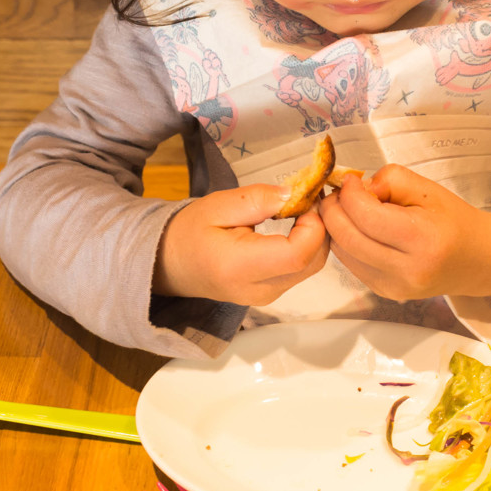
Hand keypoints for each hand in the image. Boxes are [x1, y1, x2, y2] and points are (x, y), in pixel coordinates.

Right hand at [153, 184, 329, 304]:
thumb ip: (255, 199)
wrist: (169, 264)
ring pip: (310, 267)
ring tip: (303, 209)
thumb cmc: (189, 231)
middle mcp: (257, 289)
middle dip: (321, 228)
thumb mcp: (216, 205)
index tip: (308, 198)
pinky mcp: (270, 294)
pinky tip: (296, 226)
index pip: (297, 254)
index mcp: (239, 267)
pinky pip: (300, 271)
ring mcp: (266, 296)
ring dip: (316, 237)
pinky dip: (306, 247)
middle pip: (311, 263)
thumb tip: (292, 194)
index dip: (314, 225)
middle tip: (310, 198)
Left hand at [320, 165, 490, 301]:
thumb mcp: (427, 189)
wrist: (478, 260)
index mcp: (421, 239)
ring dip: (335, 227)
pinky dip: (345, 243)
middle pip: (346, 237)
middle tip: (338, 193)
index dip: (349, 193)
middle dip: (332, 209)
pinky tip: (357, 229)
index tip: (350, 180)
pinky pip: (350, 264)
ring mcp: (393, 286)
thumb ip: (389, 180)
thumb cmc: (453, 220)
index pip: (365, 216)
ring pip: (342, 252)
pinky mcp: (385, 293)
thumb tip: (357, 189)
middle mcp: (406, 270)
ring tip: (347, 209)